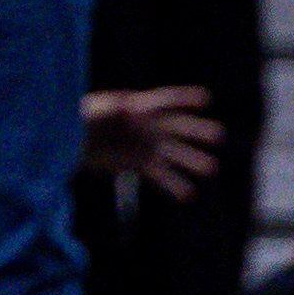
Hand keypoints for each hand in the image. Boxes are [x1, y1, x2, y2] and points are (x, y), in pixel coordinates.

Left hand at [80, 85, 223, 197]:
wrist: (74, 141)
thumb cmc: (83, 119)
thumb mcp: (94, 111)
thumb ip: (111, 110)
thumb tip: (125, 107)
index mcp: (138, 106)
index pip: (166, 100)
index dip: (185, 99)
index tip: (206, 99)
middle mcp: (149, 126)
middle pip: (178, 127)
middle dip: (198, 131)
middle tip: (219, 135)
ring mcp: (147, 146)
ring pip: (175, 154)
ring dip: (193, 161)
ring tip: (212, 168)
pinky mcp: (141, 165)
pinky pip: (162, 176)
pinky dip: (174, 185)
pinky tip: (189, 195)